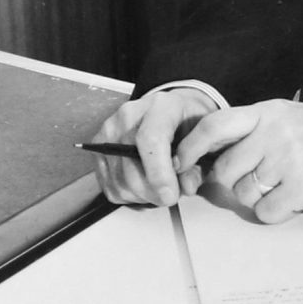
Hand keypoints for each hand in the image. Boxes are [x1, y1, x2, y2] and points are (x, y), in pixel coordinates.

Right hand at [90, 87, 217, 206]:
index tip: (170, 195)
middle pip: (131, 166)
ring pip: (119, 181)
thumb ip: (197, 162)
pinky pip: (110, 186)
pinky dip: (128, 196)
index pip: (151, 140)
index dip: (159, 174)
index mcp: (160, 106)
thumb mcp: (204, 135)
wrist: (171, 110)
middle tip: (170, 197)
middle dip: (153, 192)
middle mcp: (129, 115)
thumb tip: (186, 187)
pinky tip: (144, 187)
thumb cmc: (188, 122)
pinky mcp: (99, 148)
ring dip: (141, 196)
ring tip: (159, 190)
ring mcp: (110, 130)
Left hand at [174, 100, 302, 223]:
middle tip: (258, 183)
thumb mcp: (297, 118)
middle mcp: (275, 131)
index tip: (181, 164)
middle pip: (225, 169)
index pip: (214, 125)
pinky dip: (278, 213)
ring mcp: (288, 159)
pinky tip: (298, 199)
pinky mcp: (302, 187)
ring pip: (243, 193)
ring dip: (259, 198)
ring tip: (287, 186)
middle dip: (232, 183)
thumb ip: (260, 128)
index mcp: (271, 110)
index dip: (190, 147)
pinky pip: (266, 212)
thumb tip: (217, 152)